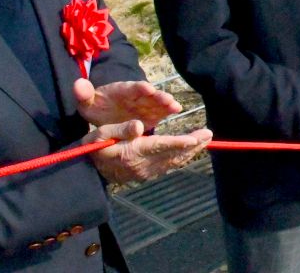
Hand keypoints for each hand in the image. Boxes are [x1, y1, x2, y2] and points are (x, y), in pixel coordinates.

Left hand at [74, 79, 181, 128]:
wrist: (105, 116)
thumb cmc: (97, 107)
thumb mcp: (86, 103)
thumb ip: (83, 95)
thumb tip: (78, 83)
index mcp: (121, 91)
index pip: (131, 88)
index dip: (139, 88)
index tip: (147, 88)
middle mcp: (136, 96)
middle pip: (148, 95)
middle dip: (158, 96)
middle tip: (167, 99)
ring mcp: (145, 104)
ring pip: (157, 102)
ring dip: (166, 103)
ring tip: (175, 106)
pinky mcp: (151, 114)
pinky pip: (161, 111)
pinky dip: (169, 110)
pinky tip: (176, 109)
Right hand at [87, 120, 211, 183]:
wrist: (89, 169)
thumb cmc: (96, 146)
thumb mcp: (101, 134)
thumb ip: (120, 129)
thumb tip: (138, 125)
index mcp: (131, 152)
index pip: (158, 147)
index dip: (177, 143)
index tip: (194, 139)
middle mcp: (141, 165)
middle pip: (171, 155)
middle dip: (192, 145)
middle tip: (209, 135)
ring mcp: (145, 172)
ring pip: (173, 162)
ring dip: (190, 151)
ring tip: (206, 140)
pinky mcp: (147, 174)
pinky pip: (169, 166)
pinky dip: (182, 157)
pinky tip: (192, 149)